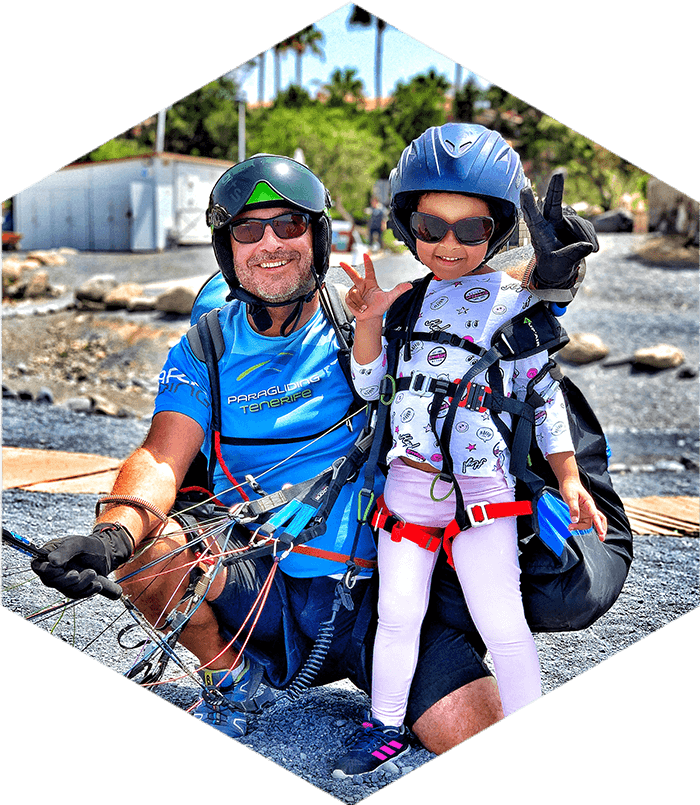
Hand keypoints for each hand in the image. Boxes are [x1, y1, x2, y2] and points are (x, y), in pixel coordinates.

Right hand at [30, 523, 133, 599]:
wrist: (104, 553)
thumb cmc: (88, 545)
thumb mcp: (77, 544)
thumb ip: (64, 551)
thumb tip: (51, 561)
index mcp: (48, 555)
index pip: (38, 566)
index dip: (47, 571)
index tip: (60, 569)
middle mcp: (51, 570)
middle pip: (51, 582)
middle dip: (68, 579)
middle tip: (84, 572)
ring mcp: (61, 580)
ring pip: (65, 590)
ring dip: (82, 584)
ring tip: (94, 573)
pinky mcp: (72, 588)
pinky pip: (76, 595)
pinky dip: (87, 591)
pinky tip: (98, 585)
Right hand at [340, 253, 411, 321]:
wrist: (370, 318)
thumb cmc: (379, 307)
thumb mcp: (390, 298)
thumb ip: (398, 291)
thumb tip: (409, 285)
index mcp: (370, 283)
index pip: (369, 270)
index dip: (368, 262)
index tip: (365, 254)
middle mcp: (361, 285)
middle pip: (353, 275)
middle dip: (347, 268)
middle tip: (342, 263)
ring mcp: (354, 292)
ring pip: (354, 293)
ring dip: (360, 302)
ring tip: (365, 307)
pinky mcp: (349, 298)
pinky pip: (350, 300)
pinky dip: (356, 306)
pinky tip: (360, 309)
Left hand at [520, 173, 598, 301]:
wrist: (562, 269)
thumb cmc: (554, 267)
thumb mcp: (561, 265)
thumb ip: (572, 255)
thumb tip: (587, 246)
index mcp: (539, 232)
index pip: (532, 217)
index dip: (528, 204)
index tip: (524, 190)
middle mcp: (550, 223)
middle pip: (553, 203)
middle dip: (556, 188)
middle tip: (559, 173)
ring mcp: (564, 221)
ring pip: (579, 224)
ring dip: (585, 238)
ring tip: (588, 252)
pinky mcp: (576, 223)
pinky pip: (588, 228)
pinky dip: (591, 239)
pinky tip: (591, 249)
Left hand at [559, 479, 607, 540]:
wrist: (567, 482)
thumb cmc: (570, 487)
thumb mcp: (570, 497)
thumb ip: (573, 509)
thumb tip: (574, 520)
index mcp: (589, 503)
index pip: (596, 515)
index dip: (599, 525)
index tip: (601, 533)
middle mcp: (590, 508)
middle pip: (599, 520)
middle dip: (601, 529)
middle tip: (601, 538)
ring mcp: (586, 510)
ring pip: (588, 522)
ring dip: (581, 527)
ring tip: (570, 528)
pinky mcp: (582, 512)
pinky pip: (582, 521)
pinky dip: (578, 525)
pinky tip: (571, 525)